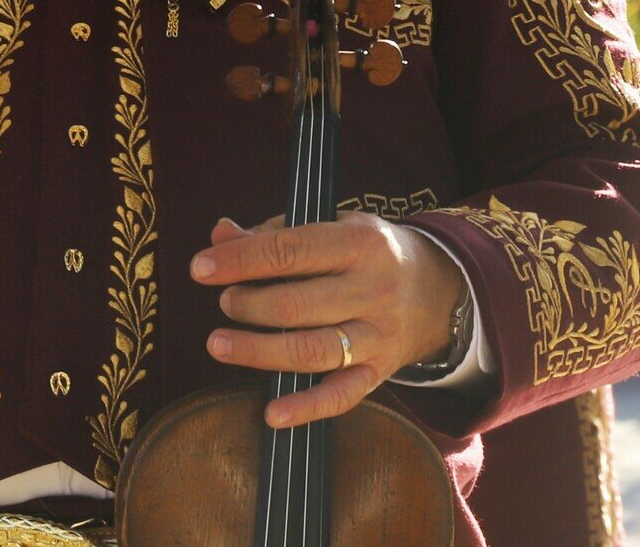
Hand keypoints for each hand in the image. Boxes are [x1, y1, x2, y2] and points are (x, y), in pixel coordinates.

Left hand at [192, 212, 464, 428]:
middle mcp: (373, 290)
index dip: (240, 261)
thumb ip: (274, 233)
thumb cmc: (366, 252)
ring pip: (312, 351)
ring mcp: (378, 335)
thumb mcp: (331, 227)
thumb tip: (220, 234)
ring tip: (219, 343)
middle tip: (225, 302)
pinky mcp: (380, 372)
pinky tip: (270, 413)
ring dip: (258, 351)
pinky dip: (305, 408)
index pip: (289, 250)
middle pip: (296, 305)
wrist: (439, 287)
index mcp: (358, 242)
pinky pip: (341, 396)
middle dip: (248, 305)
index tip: (200, 268)